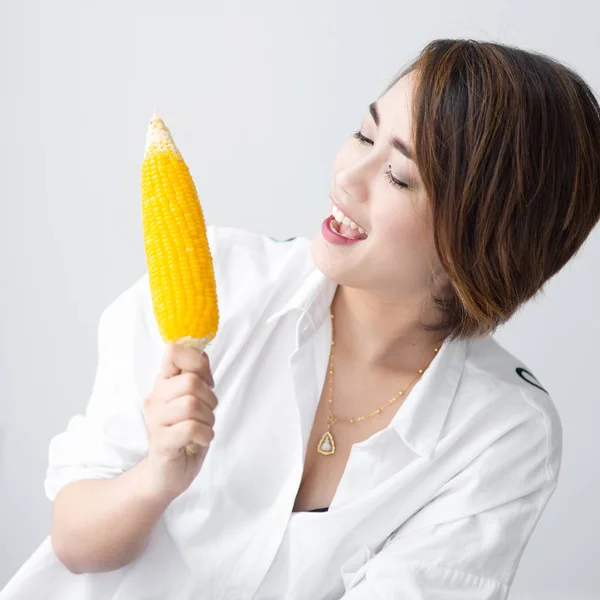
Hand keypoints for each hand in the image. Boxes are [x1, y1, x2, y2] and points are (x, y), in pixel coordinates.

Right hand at [141, 342, 217, 500]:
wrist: (167, 473)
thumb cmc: (184, 433)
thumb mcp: (194, 400)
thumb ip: (197, 376)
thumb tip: (202, 352)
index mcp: (163, 383)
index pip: (173, 352)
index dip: (196, 362)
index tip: (205, 380)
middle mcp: (155, 398)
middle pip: (190, 382)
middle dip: (209, 398)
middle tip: (207, 412)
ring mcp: (155, 421)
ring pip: (191, 404)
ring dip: (208, 418)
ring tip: (204, 427)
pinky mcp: (161, 443)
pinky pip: (190, 428)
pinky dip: (205, 434)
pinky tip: (201, 439)